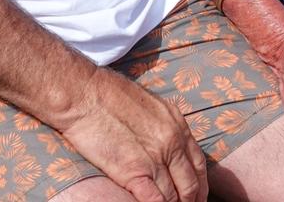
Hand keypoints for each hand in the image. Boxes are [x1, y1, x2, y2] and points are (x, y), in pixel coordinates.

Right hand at [62, 65, 207, 201]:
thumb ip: (161, 125)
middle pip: (191, 183)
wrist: (85, 94)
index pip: (198, 162)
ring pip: (175, 197)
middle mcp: (172, 141)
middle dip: (190, 201)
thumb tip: (164, 143)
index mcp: (176, 122)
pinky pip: (156, 201)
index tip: (195, 196)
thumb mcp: (148, 103)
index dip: (198, 184)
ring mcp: (155, 157)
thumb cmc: (108, 93)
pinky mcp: (135, 172)